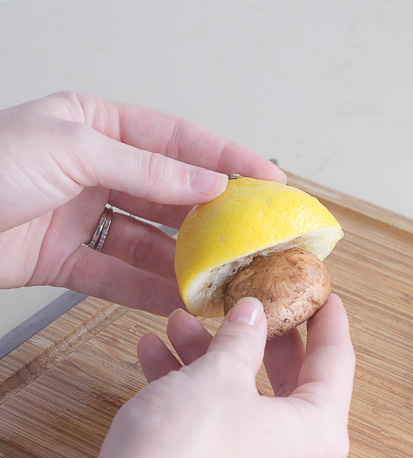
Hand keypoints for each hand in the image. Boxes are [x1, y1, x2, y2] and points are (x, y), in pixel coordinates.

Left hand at [0, 91, 284, 314]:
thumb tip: (209, 180)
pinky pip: (117, 275)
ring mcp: (83, 216)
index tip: (268, 176)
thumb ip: (147, 167)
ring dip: (182, 260)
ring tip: (221, 275)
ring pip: (148, 240)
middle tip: (252, 234)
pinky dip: (146, 290)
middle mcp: (95, 169)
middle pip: (169, 193)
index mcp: (96, 124)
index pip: (176, 138)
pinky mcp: (66, 259)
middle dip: (211, 215)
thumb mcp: (73, 148)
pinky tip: (176, 300)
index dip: (226, 156)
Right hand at [0, 295, 354, 457]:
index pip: (336, 362)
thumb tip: (253, 314)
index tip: (324, 294)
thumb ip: (243, 337)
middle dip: (257, 338)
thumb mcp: (218, 374)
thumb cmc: (183, 450)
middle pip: (289, 382)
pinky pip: (223, 427)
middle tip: (252, 305)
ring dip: (213, 360)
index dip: (328, 320)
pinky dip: (197, 393)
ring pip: (247, 401)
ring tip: (180, 324)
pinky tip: (157, 356)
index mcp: (319, 434)